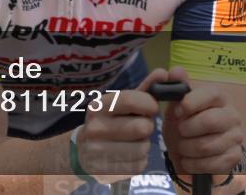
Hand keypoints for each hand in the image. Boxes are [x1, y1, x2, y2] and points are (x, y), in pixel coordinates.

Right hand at [74, 68, 169, 182]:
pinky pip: (139, 165)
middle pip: (141, 127)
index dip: (149, 104)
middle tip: (140, 128)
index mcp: (98, 107)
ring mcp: (98, 152)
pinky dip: (140, 161)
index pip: (131, 99)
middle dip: (147, 127)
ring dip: (145, 146)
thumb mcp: (122, 104)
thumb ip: (145, 88)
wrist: (81, 151)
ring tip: (134, 142)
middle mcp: (95, 128)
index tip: (152, 108)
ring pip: (143, 148)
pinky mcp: (106, 172)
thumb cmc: (109, 121)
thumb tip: (164, 73)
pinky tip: (129, 156)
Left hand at [161, 67, 245, 181]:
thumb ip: (177, 85)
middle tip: (180, 131)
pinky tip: (188, 159)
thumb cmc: (185, 120)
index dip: (191, 103)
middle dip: (186, 130)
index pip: (211, 94)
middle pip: (210, 121)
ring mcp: (236, 137)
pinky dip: (193, 164)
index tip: (177, 111)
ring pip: (206, 145)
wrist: (191, 148)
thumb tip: (175, 71)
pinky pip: (211, 164)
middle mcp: (232, 115)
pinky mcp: (234, 157)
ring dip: (186, 149)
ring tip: (182, 146)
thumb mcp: (177, 103)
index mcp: (220, 97)